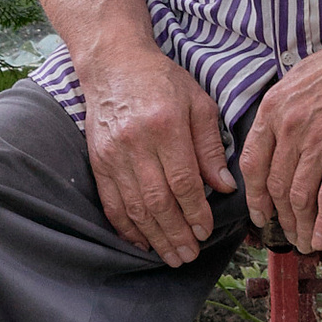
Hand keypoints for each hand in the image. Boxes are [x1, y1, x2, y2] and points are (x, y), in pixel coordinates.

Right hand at [77, 45, 234, 267]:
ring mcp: (113, 154)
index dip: (196, 213)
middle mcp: (137, 142)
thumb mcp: (198, 103)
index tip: (206, 231)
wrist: (114, 64)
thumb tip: (224, 186)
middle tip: (190, 256)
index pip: (184, 182)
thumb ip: (210, 146)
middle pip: (158, 201)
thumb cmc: (162, 81)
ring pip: (134, 208)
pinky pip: (111, 203)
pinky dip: (125, 228)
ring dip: (154, 237)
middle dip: (176, 234)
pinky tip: (141, 242)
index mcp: (166, 125)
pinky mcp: (97, 161)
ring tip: (171, 257)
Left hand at [241, 20, 321, 253]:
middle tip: (285, 234)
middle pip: (276, 186)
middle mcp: (290, 127)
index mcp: (274, 108)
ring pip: (298, 196)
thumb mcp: (300, 76)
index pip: (252, 163)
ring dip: (300, 225)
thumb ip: (284, 109)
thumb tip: (279, 137)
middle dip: (279, 217)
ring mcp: (317, 141)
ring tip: (304, 241)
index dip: (254, 195)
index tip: (259, 213)